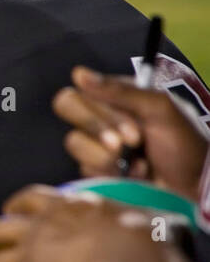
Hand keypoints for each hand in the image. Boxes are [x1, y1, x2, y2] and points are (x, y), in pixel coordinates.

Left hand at [0, 184, 154, 261]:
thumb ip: (127, 216)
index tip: (5, 211)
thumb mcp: (131, 215)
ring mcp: (30, 257)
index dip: (12, 206)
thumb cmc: (139, 236)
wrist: (129, 259)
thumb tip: (154, 220)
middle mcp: (38, 228)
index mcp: (61, 207)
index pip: (27, 199)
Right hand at [52, 66, 207, 198]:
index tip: (133, 130)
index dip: (99, 112)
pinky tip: (134, 178)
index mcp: (115, 98)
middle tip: (132, 144)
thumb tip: (78, 73)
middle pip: (68, 109)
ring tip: (141, 167)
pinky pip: (84, 168)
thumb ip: (121, 91)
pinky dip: (111, 174)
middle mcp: (101, 117)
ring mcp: (96, 145)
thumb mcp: (161, 111)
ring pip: (75, 142)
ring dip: (109, 156)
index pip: (79, 92)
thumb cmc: (183, 145)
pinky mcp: (96, 171)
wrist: (193, 188)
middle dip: (101, 130)